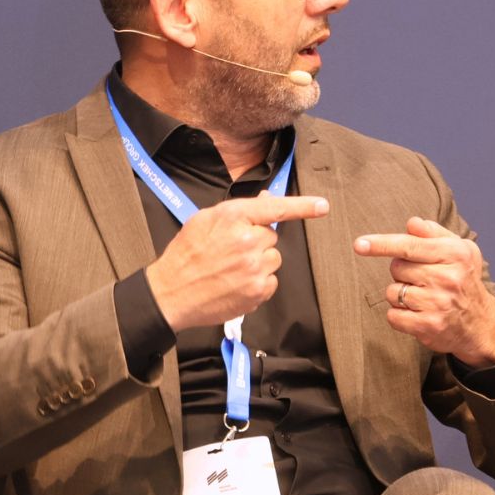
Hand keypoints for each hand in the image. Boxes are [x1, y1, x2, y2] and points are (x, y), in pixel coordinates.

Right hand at [145, 193, 329, 329]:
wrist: (171, 293)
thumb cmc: (186, 254)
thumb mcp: (205, 220)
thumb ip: (239, 211)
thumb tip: (266, 201)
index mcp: (234, 217)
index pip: (275, 208)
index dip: (303, 206)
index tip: (323, 206)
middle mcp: (248, 240)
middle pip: (271, 237)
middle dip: (256, 242)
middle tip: (231, 251)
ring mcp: (255, 268)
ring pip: (273, 259)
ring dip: (259, 263)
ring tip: (231, 269)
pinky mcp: (258, 291)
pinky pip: (271, 281)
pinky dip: (258, 283)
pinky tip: (235, 283)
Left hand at [355, 217, 494, 365]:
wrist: (480, 324)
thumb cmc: (463, 279)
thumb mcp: (458, 250)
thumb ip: (433, 233)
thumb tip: (411, 223)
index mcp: (455, 253)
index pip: (409, 245)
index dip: (381, 244)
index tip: (358, 245)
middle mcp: (448, 278)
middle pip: (396, 268)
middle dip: (401, 272)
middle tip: (422, 278)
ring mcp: (439, 303)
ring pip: (392, 292)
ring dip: (400, 295)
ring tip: (422, 297)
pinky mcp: (429, 326)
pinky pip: (393, 316)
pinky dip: (399, 315)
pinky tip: (417, 313)